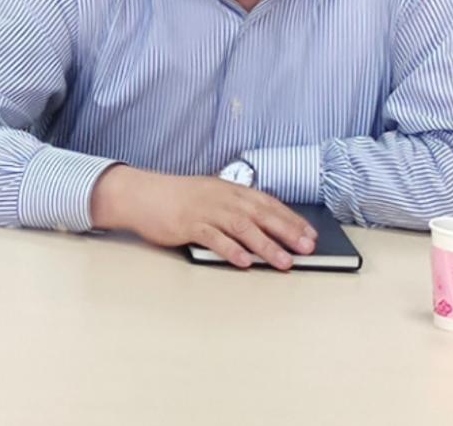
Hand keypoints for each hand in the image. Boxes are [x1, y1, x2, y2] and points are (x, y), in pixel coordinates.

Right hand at [90, 165, 317, 269]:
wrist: (143, 194)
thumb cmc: (179, 199)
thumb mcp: (212, 196)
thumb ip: (235, 208)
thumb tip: (263, 227)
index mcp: (231, 190)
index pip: (268, 203)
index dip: (291, 219)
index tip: (309, 234)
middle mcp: (223, 197)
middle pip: (261, 214)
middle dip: (287, 232)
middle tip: (307, 248)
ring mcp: (206, 210)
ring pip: (242, 227)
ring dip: (266, 245)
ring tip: (284, 262)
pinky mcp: (189, 224)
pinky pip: (214, 238)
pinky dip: (231, 250)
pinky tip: (244, 262)